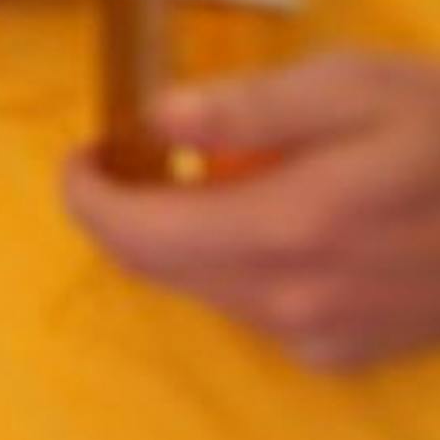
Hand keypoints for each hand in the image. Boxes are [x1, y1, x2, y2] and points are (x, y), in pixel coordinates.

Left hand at [64, 50, 439, 369]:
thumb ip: (251, 106)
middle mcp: (291, 300)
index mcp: (285, 228)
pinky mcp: (347, 353)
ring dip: (181, 238)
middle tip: (128, 158)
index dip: (86, 196)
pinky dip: (236, 264)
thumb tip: (158, 115)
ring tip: (206, 176)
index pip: (132, 235)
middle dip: (123, 215)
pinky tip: (276, 216)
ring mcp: (320, 336)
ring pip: (201, 290)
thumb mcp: (357, 85)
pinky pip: (254, 309)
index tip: (82, 154)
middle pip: (154, 269)